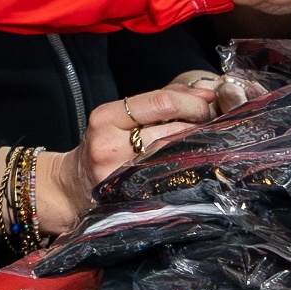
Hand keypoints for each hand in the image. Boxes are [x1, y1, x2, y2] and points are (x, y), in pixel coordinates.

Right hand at [82, 68, 257, 185]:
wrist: (73, 185)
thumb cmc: (104, 146)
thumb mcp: (119, 117)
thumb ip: (157, 103)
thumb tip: (203, 94)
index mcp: (105, 117)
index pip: (161, 102)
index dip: (192, 102)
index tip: (209, 103)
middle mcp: (108, 145)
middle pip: (171, 129)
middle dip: (201, 124)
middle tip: (216, 124)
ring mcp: (117, 174)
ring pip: (174, 154)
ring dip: (199, 146)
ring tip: (210, 141)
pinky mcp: (128, 196)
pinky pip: (168, 179)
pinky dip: (187, 168)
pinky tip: (196, 164)